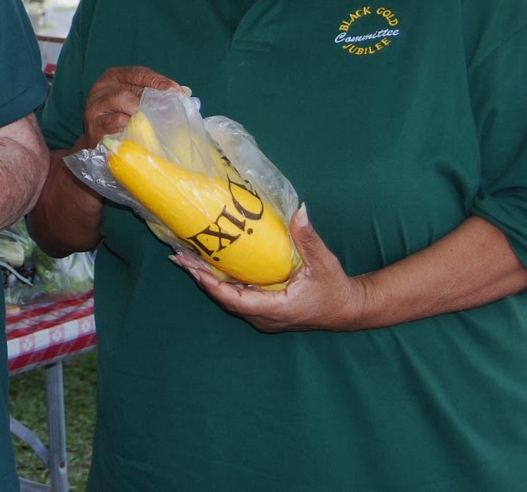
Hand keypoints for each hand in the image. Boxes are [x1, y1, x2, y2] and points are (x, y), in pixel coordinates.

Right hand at [81, 65, 181, 148]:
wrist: (98, 140)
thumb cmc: (121, 116)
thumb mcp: (135, 99)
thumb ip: (155, 94)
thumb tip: (184, 93)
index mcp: (113, 77)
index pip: (138, 73)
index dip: (158, 81)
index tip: (176, 91)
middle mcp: (101, 88)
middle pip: (129, 90)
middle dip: (151, 101)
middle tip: (169, 112)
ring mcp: (95, 107)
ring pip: (121, 102)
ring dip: (139, 113)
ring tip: (153, 122)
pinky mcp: (94, 126)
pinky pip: (115, 123)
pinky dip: (129, 126)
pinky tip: (139, 133)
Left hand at [170, 206, 367, 331]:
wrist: (347, 310)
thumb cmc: (335, 288)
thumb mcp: (324, 263)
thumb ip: (309, 239)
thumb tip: (300, 211)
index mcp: (276, 309)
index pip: (236, 300)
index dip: (213, 285)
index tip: (194, 270)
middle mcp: (264, 316)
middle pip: (225, 299)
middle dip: (201, 278)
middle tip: (178, 258)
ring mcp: (262, 316)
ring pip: (228, 299)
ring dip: (207, 280)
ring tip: (185, 260)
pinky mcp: (263, 311)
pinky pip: (237, 297)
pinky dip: (220, 283)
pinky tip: (206, 267)